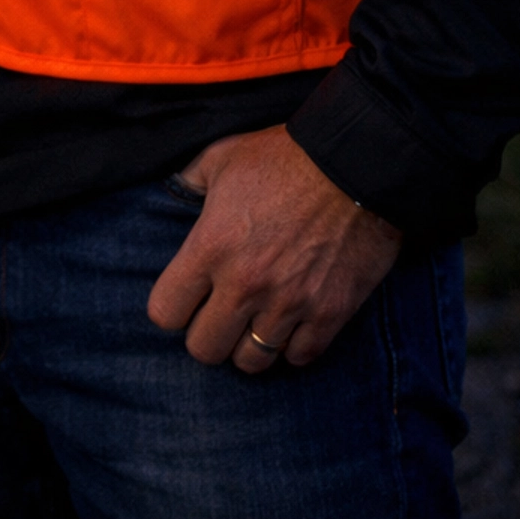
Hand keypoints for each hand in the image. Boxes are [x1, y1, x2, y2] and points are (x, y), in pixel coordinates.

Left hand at [147, 126, 401, 372]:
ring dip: (250, 344)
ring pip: (251, 362)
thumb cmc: (284, 156)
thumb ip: (189, 180)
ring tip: (256, 321)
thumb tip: (175, 191)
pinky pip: (299, 357)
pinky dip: (293, 345)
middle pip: (204, 350)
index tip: (186, 297)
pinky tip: (292, 322)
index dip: (171, 307)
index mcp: (211, 246)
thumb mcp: (222, 156)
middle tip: (221, 314)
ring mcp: (289, 303)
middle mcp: (245, 284)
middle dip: (207, 334)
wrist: (354, 162)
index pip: (165, 312)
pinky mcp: (329, 313)